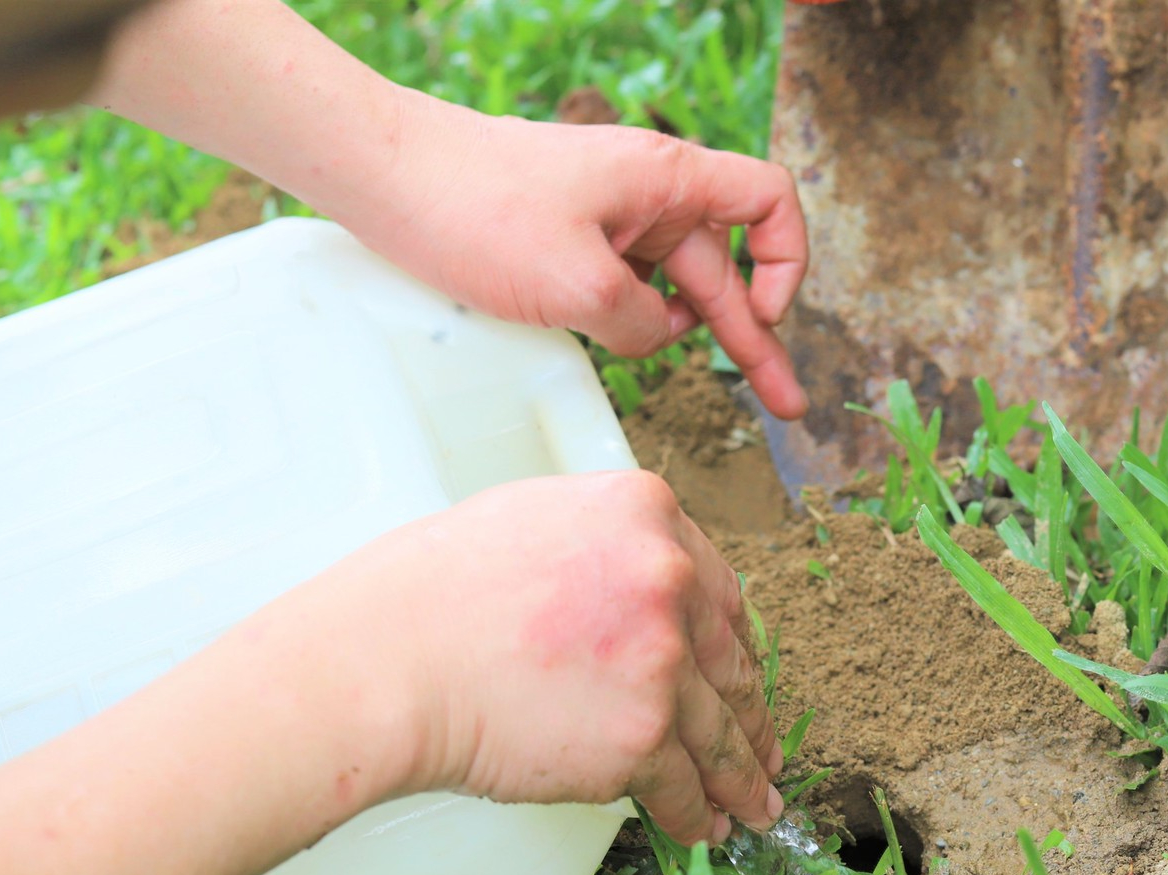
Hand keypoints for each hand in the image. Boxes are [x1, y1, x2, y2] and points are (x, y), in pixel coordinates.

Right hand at [331, 470, 784, 844]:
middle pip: (731, 662)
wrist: (385, 664)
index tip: (740, 674)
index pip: (716, 588)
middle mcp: (668, 578)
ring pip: (719, 732)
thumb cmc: (427, 595)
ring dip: (739, 777)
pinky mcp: (641, 737)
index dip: (732, 644)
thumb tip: (631, 588)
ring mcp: (661, 661)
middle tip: (761, 750)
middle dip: (749, 715)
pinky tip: (704, 827)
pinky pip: (684, 785)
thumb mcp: (530, 521)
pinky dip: (697, 813)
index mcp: (645, 513)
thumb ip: (601, 547)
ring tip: (752, 805)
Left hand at [344, 92, 808, 419]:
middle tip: (785, 406)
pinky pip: (623, 286)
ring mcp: (609, 216)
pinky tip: (628, 351)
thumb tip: (656, 338)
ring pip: (671, 283)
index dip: (784, 262)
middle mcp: (648, 193)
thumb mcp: (579, 287)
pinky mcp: (570, 238)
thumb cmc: (476, 208)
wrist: (382, 175)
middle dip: (756, 338)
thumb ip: (642, 326)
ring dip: (692, 334)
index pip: (769, 201)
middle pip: (724, 266)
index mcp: (668, 180)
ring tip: (722, 391)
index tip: (762, 316)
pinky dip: (634, 321)